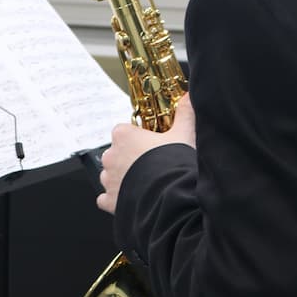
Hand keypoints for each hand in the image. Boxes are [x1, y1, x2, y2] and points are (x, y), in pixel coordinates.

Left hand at [96, 93, 196, 214]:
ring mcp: (109, 179)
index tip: (150, 143)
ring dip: (123, 177)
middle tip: (151, 163)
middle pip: (117, 152)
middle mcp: (111, 156)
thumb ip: (185, 113)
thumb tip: (189, 97)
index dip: (137, 137)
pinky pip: (107, 198)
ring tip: (145, 181)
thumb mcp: (183, 134)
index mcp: (124, 136)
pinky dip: (116, 198)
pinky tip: (133, 197)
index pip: (124, 130)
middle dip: (130, 157)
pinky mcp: (110, 200)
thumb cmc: (173, 164)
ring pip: (111, 175)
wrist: (170, 196)